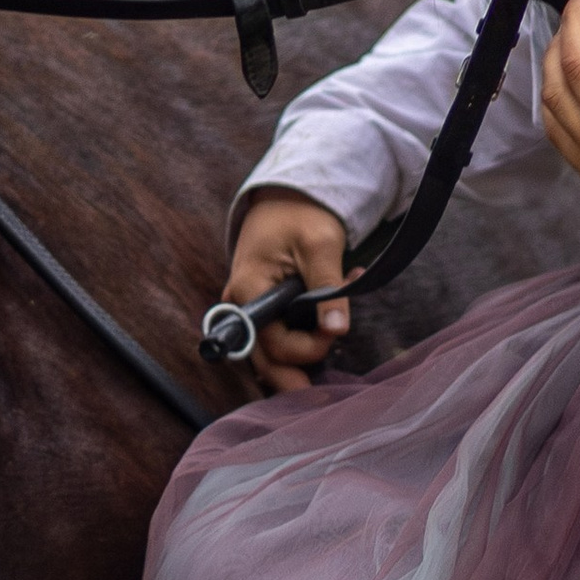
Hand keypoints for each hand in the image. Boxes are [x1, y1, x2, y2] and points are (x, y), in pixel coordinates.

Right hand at [224, 188, 349, 390]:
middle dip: (299, 370)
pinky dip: (302, 338)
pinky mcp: (262, 309)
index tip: (336, 332)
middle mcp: (242, 306)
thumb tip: (337, 330)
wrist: (287, 197)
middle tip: (328, 382)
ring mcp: (250, 310)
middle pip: (266, 359)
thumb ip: (328, 287)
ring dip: (304, 352)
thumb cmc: (300, 214)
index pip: (274, 343)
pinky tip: (327, 323)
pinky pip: (277, 338)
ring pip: (270, 354)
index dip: (307, 348)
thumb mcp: (320, 244)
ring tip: (334, 335)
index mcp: (249, 290)